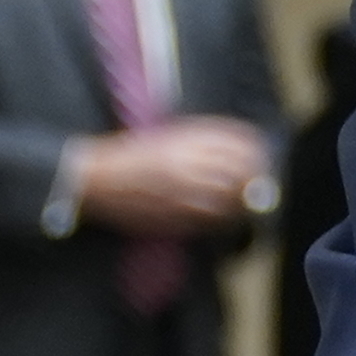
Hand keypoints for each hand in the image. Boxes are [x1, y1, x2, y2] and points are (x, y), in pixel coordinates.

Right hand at [71, 117, 273, 236]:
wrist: (94, 179)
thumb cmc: (131, 153)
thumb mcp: (168, 134)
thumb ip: (204, 139)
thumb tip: (244, 145)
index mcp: (186, 140)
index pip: (241, 143)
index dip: (256, 148)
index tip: (260, 152)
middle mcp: (190, 166)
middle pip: (245, 173)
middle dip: (257, 176)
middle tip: (260, 179)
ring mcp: (184, 195)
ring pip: (234, 200)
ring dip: (245, 199)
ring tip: (246, 198)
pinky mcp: (177, 218)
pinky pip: (215, 221)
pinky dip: (227, 217)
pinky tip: (226, 213)